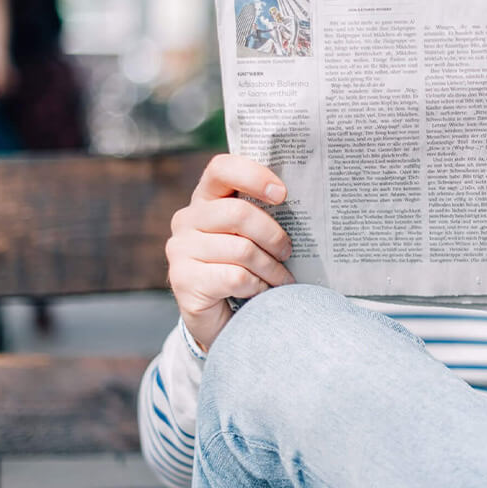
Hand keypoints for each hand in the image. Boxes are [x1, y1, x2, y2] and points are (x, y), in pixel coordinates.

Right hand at [166, 154, 294, 350]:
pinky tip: (261, 292)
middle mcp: (187, 219)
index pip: (221, 168)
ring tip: (280, 279)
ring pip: (242, 249)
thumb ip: (264, 213)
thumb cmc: (247, 268)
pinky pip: (235, 277)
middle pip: (238, 213)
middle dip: (273, 235)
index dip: (253, 176)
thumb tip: (306, 199)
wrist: (223, 319)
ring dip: (271, 268)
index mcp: (206, 199)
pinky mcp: (183, 280)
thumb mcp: (254, 236)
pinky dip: (258, 286)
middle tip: (288, 251)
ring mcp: (180, 250)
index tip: (282, 194)